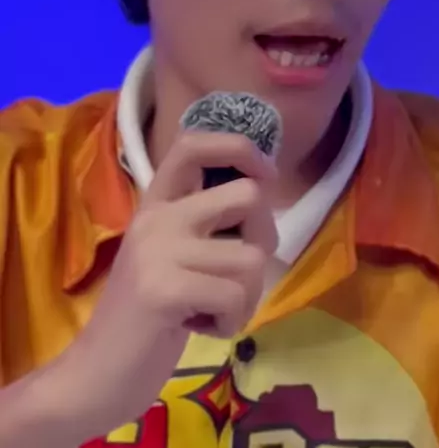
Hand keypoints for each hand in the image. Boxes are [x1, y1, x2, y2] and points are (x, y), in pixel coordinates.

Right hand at [54, 131, 277, 440]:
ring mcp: (158, 250)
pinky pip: (235, 296)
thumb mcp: (173, 255)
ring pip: (252, 257)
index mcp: (158, 203)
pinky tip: (200, 328)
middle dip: (264, 240)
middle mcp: (157, 216)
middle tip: (238, 275)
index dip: (241, 147)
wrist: (95, 374)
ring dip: (247, 296)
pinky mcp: (163, 289)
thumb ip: (206, 223)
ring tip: (213, 311)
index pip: (194, 143)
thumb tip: (263, 194)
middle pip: (249, 196)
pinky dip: (232, 322)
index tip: (264, 176)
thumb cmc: (146, 316)